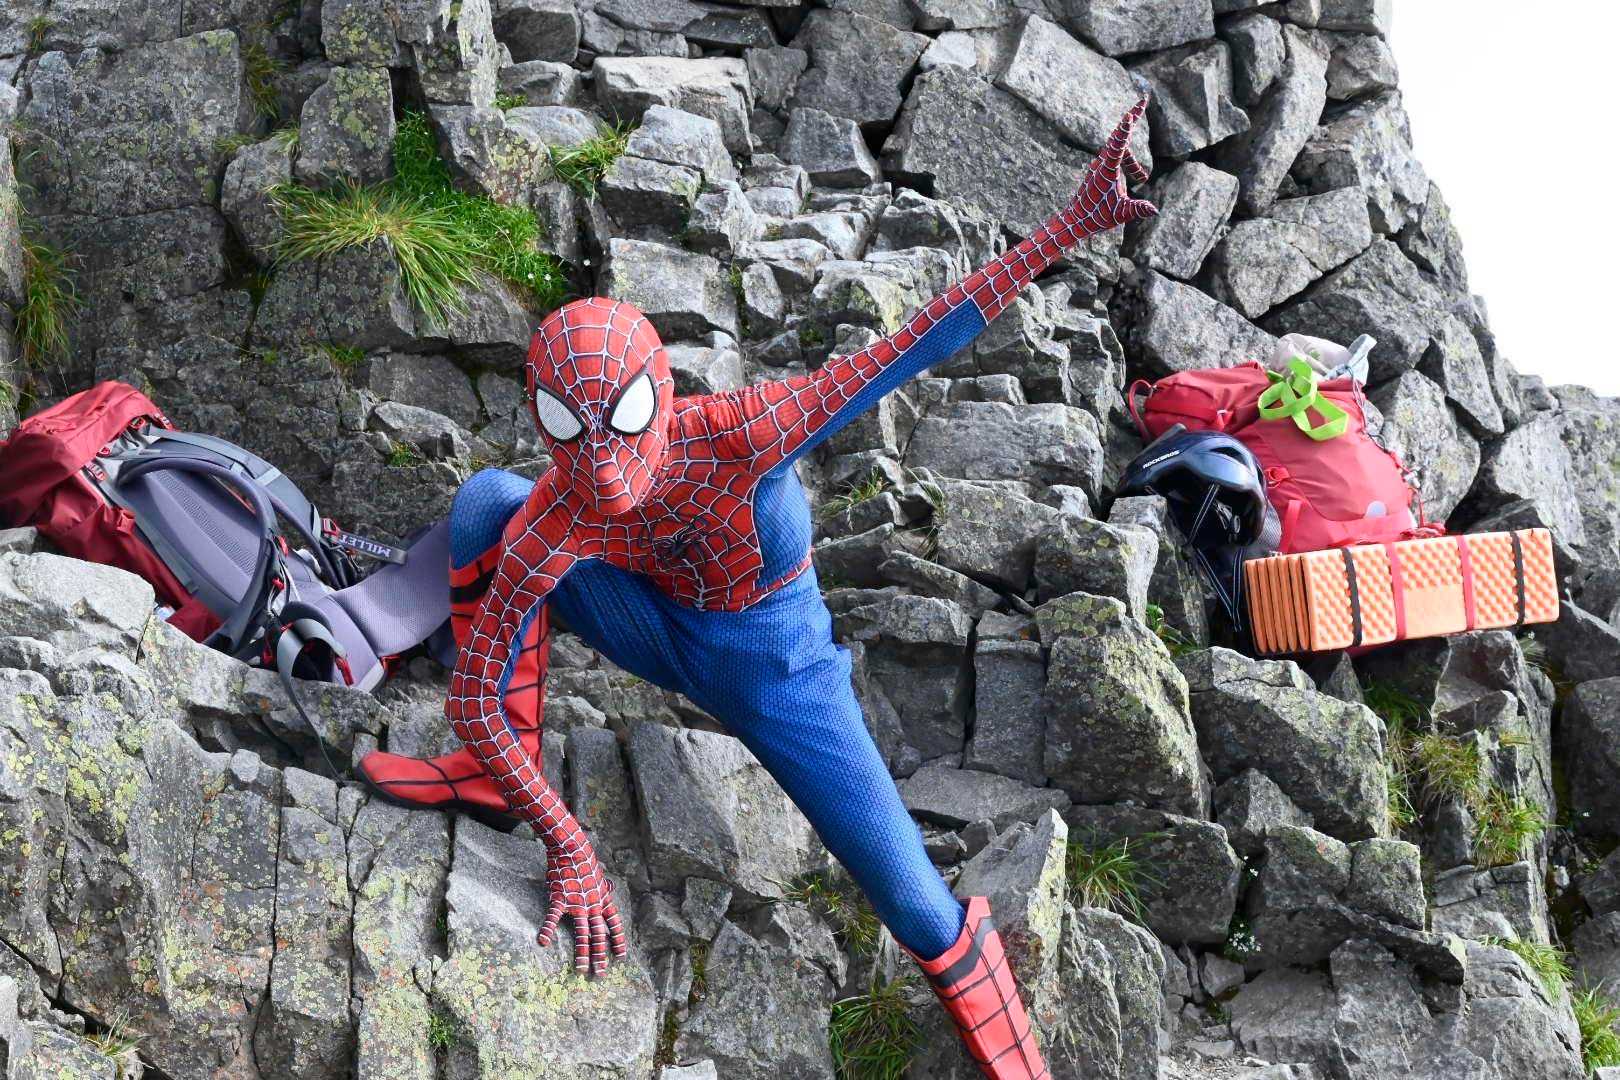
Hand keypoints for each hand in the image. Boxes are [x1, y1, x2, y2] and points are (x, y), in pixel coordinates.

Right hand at [537, 828, 627, 975]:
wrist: (572, 846)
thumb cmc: (584, 859)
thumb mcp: (598, 874)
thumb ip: (601, 885)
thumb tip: (608, 887)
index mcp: (603, 899)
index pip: (614, 924)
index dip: (618, 941)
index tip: (621, 957)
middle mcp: (593, 905)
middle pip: (599, 936)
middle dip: (601, 956)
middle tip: (601, 975)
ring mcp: (577, 904)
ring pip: (582, 934)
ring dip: (582, 954)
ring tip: (581, 971)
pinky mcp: (560, 899)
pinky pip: (553, 918)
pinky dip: (547, 930)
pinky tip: (542, 942)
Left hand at [1071, 93, 1157, 229]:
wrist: (1077, 220)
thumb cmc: (1097, 217)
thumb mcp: (1121, 213)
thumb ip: (1137, 209)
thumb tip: (1154, 210)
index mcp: (1107, 170)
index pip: (1118, 146)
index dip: (1125, 130)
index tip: (1129, 116)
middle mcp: (1103, 162)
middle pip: (1119, 135)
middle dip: (1132, 117)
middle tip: (1143, 99)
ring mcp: (1101, 164)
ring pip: (1122, 151)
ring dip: (1135, 162)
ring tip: (1141, 178)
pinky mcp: (1101, 168)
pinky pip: (1118, 157)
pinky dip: (1130, 163)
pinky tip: (1139, 177)